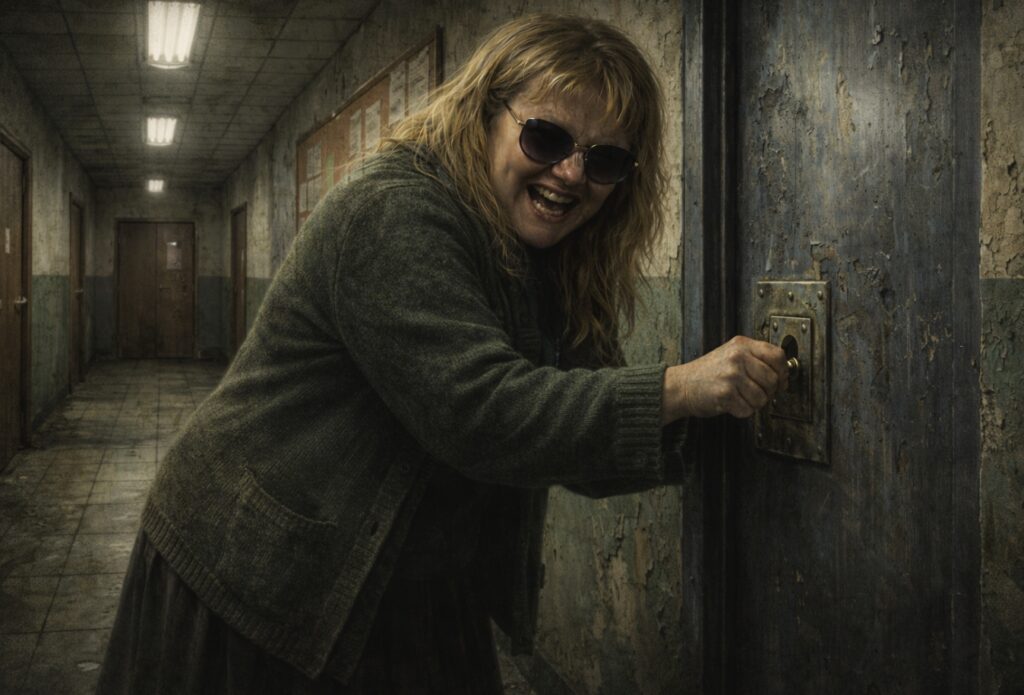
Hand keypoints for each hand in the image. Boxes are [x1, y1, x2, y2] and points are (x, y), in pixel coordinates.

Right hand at [662, 336, 787, 422]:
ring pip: (762, 397)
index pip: (777, 356)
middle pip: (773, 379)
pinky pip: (748, 409)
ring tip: (741, 397)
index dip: (783, 371)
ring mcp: (731, 375)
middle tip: (757, 392)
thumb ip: (756, 358)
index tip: (780, 380)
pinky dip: (742, 411)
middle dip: (769, 391)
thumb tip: (785, 374)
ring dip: (754, 403)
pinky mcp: (725, 394)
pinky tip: (732, 403)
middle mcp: (737, 357)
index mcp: (741, 345)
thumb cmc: (708, 373)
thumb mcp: (731, 354)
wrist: (681, 385)